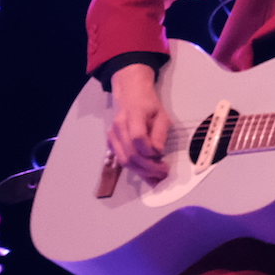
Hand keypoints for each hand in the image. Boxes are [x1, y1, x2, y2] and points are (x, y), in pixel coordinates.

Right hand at [107, 64, 171, 182]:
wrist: (130, 96)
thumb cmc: (149, 106)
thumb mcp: (162, 116)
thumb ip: (160, 133)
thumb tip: (158, 152)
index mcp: (134, 115)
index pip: (138, 137)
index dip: (149, 151)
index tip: (162, 156)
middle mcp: (119, 126)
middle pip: (130, 153)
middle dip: (148, 168)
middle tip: (163, 173)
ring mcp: (112, 135)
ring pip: (124, 160)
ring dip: (141, 172)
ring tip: (157, 177)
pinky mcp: (111, 143)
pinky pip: (121, 160)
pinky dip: (135, 170)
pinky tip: (147, 174)